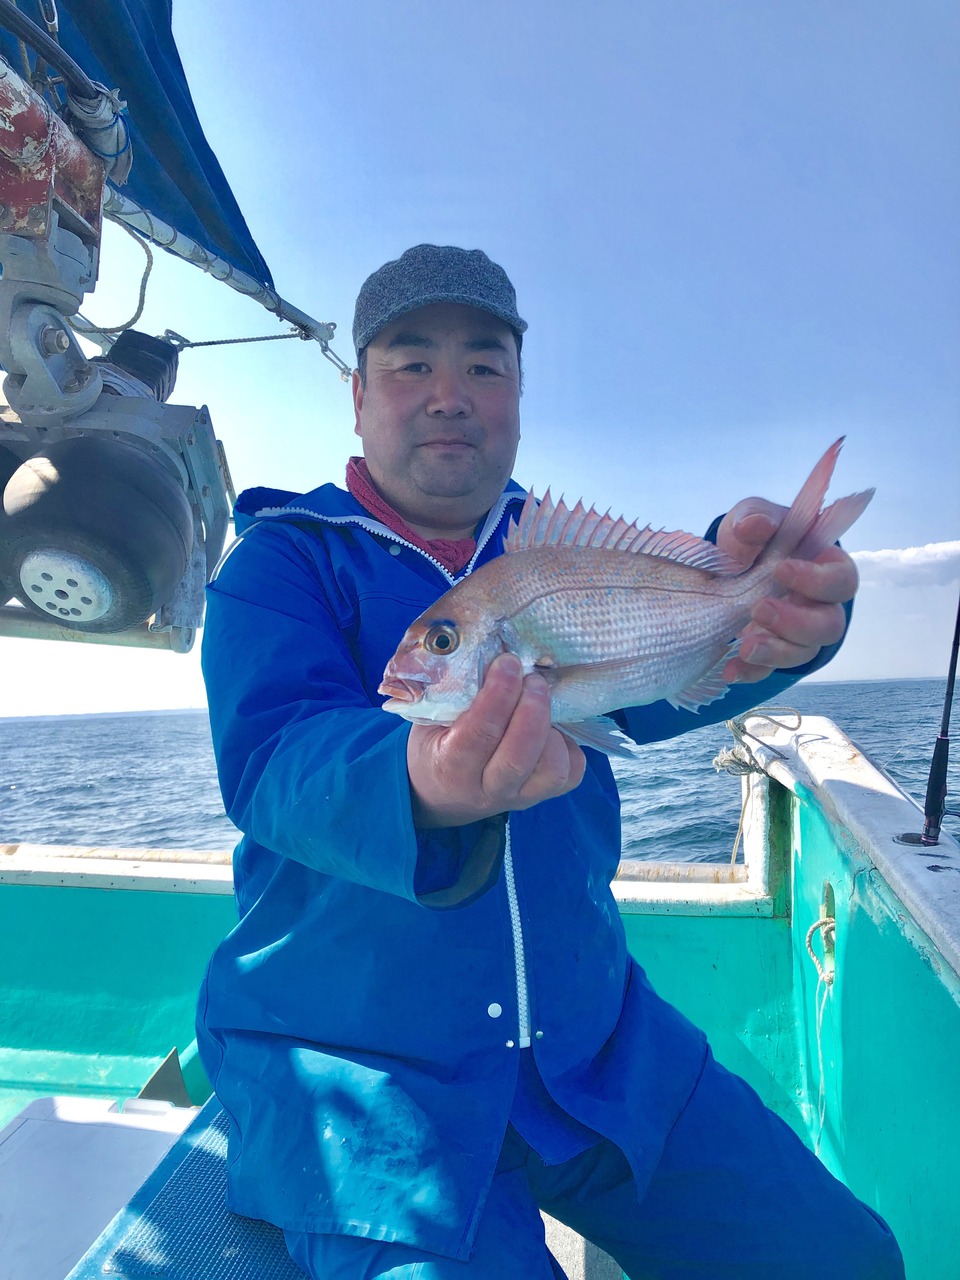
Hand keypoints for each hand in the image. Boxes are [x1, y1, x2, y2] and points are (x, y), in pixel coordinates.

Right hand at [406, 653, 585, 827]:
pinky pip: (570, 775)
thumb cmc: (436, 745)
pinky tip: (554, 725)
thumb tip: (495, 652)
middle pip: (518, 756)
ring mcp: (518, 797)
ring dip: (554, 729)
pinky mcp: (542, 796)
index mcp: (450, 767)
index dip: (499, 694)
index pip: (479, 733)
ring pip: (551, 770)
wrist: (441, 794)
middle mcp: (486, 789)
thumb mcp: (430, 720)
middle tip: (533, 678)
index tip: (508, 662)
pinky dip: (570, 745)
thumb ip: (455, 694)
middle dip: (532, 709)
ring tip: (544, 701)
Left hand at [716, 499, 858, 683]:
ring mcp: (798, 635)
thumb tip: (753, 524)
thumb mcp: (754, 520)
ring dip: (776, 652)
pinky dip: (751, 672)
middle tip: (759, 609)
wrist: (733, 567)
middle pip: (829, 626)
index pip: (841, 580)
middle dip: (796, 622)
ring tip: (745, 647)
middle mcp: (820, 607)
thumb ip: (756, 518)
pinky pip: (770, 670)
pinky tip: (730, 671)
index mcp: (827, 570)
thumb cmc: (758, 540)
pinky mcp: (773, 654)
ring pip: (804, 653)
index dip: (818, 580)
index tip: (783, 570)